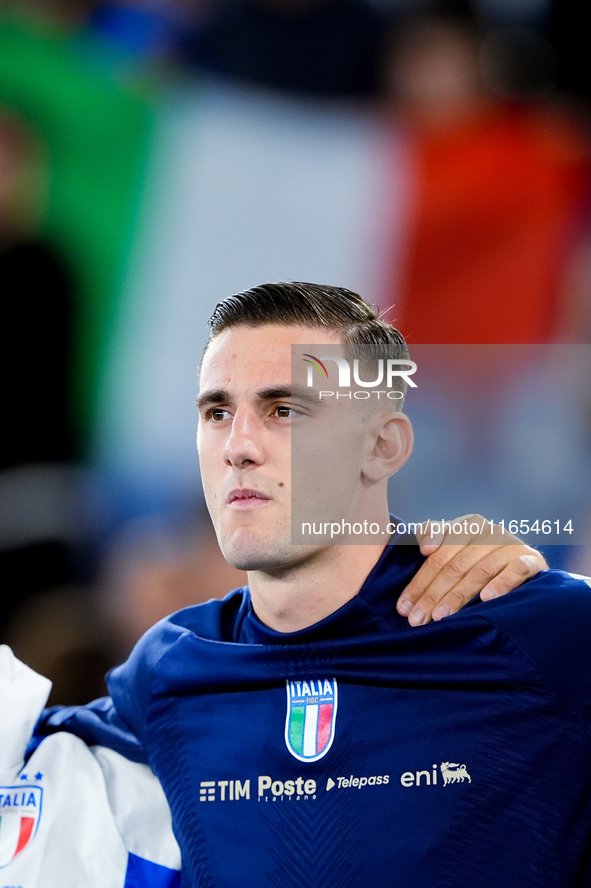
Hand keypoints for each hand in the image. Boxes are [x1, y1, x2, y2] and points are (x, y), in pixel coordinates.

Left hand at [397, 514, 547, 626]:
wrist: (525, 563)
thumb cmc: (479, 557)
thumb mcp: (456, 545)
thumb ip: (433, 536)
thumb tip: (425, 548)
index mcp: (467, 526)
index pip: (437, 557)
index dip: (419, 583)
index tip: (404, 607)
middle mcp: (489, 531)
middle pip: (455, 566)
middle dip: (433, 595)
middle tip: (418, 619)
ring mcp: (511, 545)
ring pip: (480, 571)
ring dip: (459, 595)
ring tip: (443, 616)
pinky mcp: (531, 560)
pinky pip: (516, 570)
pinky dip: (502, 583)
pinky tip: (487, 598)